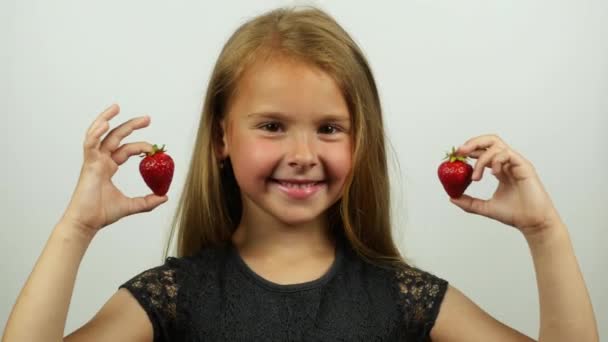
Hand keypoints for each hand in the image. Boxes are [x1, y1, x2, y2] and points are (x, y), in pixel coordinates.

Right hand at [60, 104, 167, 235]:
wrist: (87, 223)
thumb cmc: (102, 214)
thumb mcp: (131, 205)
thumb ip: (148, 201)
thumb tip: (164, 197)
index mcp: (108, 167)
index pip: (126, 149)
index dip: (140, 146)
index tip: (155, 149)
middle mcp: (101, 161)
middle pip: (115, 137)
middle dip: (131, 125)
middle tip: (148, 119)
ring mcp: (93, 161)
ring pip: (99, 134)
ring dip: (107, 119)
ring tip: (117, 107)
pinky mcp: (88, 165)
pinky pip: (90, 144)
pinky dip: (95, 132)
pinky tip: (105, 123)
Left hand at [449, 134, 561, 235]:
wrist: (532, 222)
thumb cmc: (515, 214)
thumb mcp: (485, 207)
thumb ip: (469, 202)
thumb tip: (452, 197)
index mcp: (500, 170)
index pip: (483, 152)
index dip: (469, 151)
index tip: (456, 156)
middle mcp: (508, 163)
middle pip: (490, 141)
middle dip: (473, 143)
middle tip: (460, 152)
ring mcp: (516, 163)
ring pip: (496, 146)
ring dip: (481, 159)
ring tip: (476, 177)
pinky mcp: (524, 166)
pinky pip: (507, 154)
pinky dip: (496, 161)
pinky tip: (493, 174)